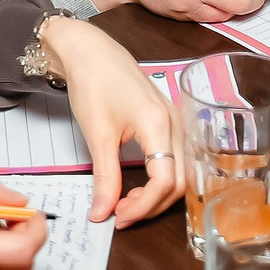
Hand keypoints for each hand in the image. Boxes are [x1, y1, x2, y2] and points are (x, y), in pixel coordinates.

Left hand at [38, 17, 181, 226]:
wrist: (90, 50)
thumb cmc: (93, 83)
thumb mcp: (97, 134)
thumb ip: (104, 177)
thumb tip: (103, 213)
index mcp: (159, 124)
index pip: (165, 180)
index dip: (143, 206)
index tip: (116, 218)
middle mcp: (174, 123)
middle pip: (179, 181)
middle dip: (152, 204)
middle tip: (119, 215)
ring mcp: (174, 120)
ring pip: (179, 172)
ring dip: (156, 194)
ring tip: (126, 202)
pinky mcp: (167, 120)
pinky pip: (174, 158)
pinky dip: (159, 178)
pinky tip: (137, 184)